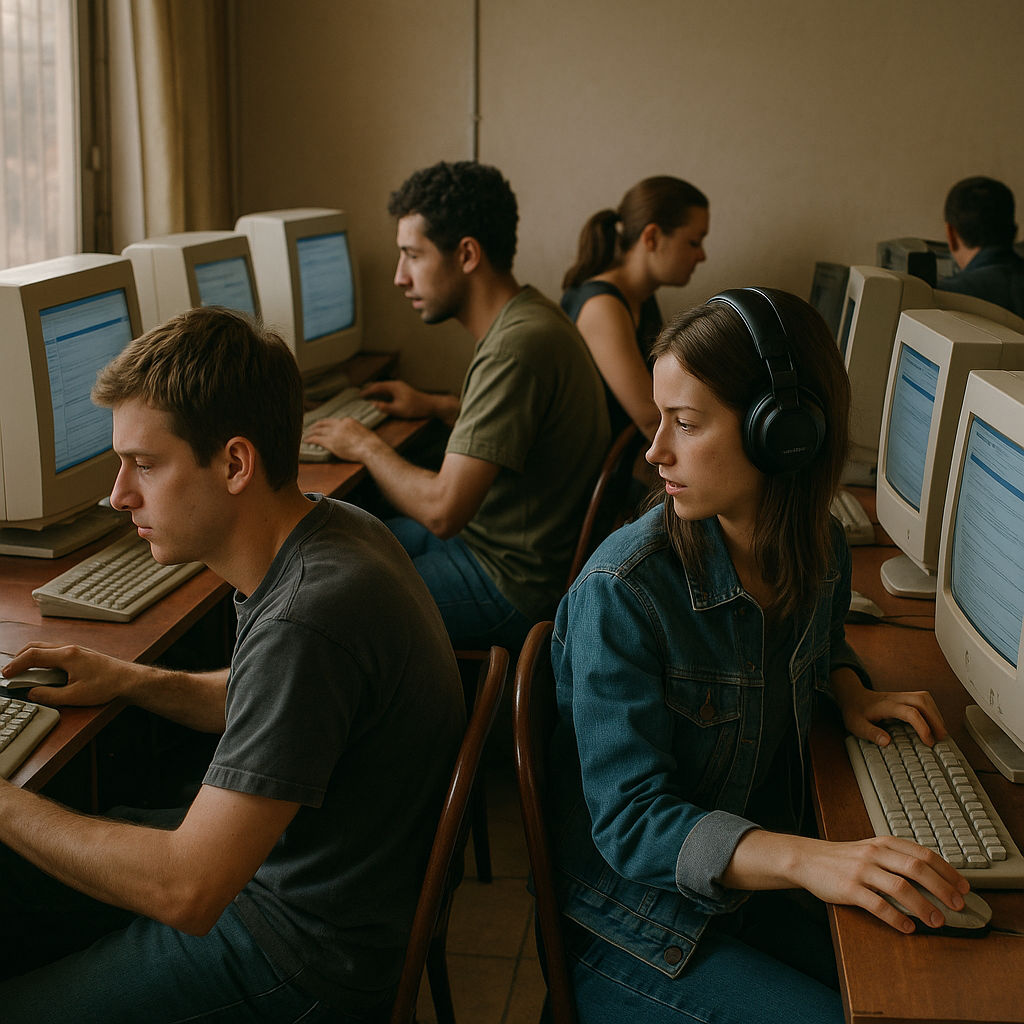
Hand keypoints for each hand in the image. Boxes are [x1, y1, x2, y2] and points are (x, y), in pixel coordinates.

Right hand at [2, 642, 140, 706]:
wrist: (128, 679)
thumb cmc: (106, 686)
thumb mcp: (74, 696)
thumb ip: (49, 695)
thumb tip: (32, 693)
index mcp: (67, 655)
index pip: (33, 655)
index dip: (15, 664)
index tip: (5, 674)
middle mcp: (70, 648)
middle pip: (36, 646)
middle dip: (19, 657)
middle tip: (10, 671)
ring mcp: (76, 649)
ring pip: (45, 647)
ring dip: (30, 656)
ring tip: (22, 671)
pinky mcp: (80, 654)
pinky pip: (54, 651)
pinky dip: (42, 658)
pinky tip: (41, 670)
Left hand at [302, 416, 375, 461]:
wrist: (370, 448)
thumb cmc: (371, 444)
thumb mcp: (364, 433)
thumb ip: (357, 432)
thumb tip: (357, 437)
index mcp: (348, 421)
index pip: (335, 421)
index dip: (328, 423)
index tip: (325, 425)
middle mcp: (340, 424)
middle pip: (325, 423)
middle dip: (317, 425)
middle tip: (312, 427)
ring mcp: (334, 433)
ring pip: (319, 430)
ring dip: (311, 431)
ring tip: (307, 434)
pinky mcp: (330, 442)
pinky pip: (316, 439)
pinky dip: (310, 439)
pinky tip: (306, 441)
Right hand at [359, 379, 435, 418]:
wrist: (430, 405)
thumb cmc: (416, 407)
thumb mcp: (399, 410)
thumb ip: (386, 407)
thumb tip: (374, 405)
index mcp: (394, 387)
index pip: (377, 387)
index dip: (367, 391)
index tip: (359, 395)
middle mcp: (396, 384)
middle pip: (379, 385)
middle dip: (369, 389)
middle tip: (360, 394)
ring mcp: (399, 387)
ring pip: (383, 387)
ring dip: (375, 390)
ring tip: (366, 394)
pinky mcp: (402, 391)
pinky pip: (388, 390)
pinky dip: (381, 392)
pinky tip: (379, 396)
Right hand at [790, 833, 970, 933]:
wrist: (808, 859)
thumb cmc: (844, 858)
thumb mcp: (872, 850)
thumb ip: (898, 859)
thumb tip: (934, 879)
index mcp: (884, 843)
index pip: (924, 854)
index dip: (948, 871)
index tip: (963, 887)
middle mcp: (875, 853)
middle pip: (917, 869)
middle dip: (942, 889)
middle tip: (957, 906)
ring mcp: (861, 871)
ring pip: (901, 888)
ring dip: (924, 907)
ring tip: (937, 921)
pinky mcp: (849, 889)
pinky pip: (878, 905)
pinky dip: (897, 918)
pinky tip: (908, 927)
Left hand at [837, 679, 946, 747]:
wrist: (852, 696)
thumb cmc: (855, 711)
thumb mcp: (856, 725)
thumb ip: (870, 733)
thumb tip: (887, 741)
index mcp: (885, 705)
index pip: (909, 712)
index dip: (922, 726)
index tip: (928, 741)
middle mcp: (895, 698)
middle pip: (922, 701)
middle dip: (935, 718)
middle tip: (941, 737)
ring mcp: (901, 696)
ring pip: (925, 698)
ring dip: (936, 714)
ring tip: (941, 732)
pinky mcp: (905, 698)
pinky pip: (924, 701)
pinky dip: (933, 712)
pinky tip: (934, 724)